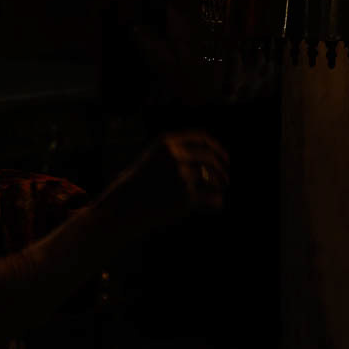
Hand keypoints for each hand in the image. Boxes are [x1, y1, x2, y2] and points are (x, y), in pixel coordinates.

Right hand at [104, 131, 229, 229]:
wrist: (120, 209)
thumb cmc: (135, 188)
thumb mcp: (152, 162)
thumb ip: (177, 158)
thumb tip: (208, 165)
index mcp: (167, 142)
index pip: (202, 138)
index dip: (217, 148)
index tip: (225, 158)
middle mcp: (175, 155)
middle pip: (211, 157)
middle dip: (223, 168)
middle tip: (228, 179)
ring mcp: (181, 175)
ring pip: (211, 179)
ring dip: (220, 185)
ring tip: (221, 192)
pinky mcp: (185, 196)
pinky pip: (211, 198)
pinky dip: (217, 202)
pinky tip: (217, 205)